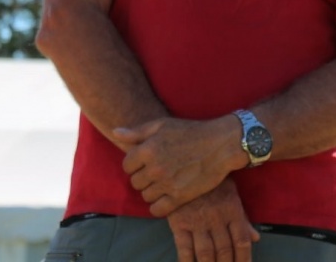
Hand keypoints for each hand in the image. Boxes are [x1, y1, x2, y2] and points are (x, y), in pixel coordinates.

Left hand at [114, 116, 240, 215]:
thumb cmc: (189, 132)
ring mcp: (167, 184)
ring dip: (150, 191)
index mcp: (147, 149)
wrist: (220, 145)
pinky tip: (164, 199)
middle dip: (141, 178)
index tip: (143, 163)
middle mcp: (155, 168)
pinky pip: (158, 210)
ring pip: (145, 196)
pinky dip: (157, 207)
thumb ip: (136, 132)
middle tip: (153, 173)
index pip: (127, 166)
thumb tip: (115, 133)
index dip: (133, 165)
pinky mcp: (180, 197)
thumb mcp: (161, 125)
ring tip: (160, 184)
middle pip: (135, 182)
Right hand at [167, 179, 259, 261]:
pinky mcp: (179, 221)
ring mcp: (197, 221)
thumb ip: (242, 217)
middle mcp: (216, 219)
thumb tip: (255, 238)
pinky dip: (187, 261)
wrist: (183, 159)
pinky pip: (184, 247)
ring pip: (206, 253)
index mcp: (232, 211)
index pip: (242, 242)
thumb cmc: (210, 177)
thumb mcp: (230, 192)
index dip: (243, 259)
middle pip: (224, 251)